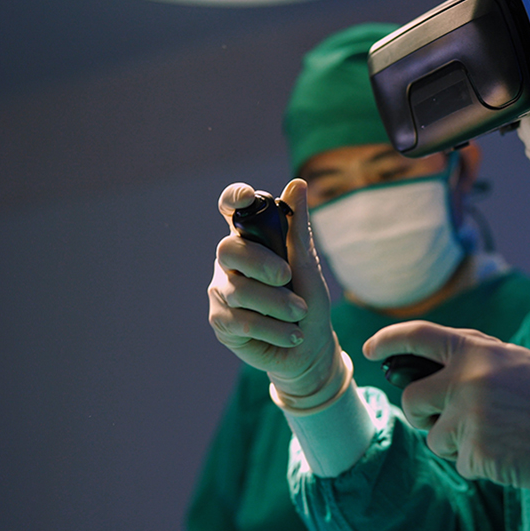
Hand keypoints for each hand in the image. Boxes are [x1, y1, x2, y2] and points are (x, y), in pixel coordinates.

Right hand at [208, 180, 342, 407]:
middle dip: (261, 263)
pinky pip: (242, 320)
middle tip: (287, 277)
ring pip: (240, 290)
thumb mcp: (309, 264)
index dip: (234, 198)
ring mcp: (222, 291)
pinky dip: (273, 328)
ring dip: (277, 304)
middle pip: (229, 250)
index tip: (248, 196)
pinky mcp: (220, 321)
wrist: (308, 347)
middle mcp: (230, 262)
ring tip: (300, 313)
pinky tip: (291, 334)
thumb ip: (298, 228)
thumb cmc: (308, 299)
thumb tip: (298, 183)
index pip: (232, 210)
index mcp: (251, 240)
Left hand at [364, 321, 529, 530]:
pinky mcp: (480, 452)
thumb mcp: (513, 360)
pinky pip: (459, 464)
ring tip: (496, 435)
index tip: (369, 349)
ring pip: (433, 438)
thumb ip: (471, 356)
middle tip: (445, 418)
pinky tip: (508, 453)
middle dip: (421, 414)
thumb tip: (424, 363)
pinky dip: (478, 464)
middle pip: (412, 400)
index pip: (419, 336)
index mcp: (477, 350)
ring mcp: (472, 416)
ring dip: (456, 443)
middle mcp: (468, 378)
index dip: (388, 340)